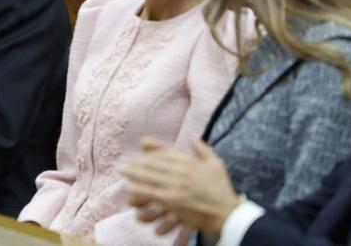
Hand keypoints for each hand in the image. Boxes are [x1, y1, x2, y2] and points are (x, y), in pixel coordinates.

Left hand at [120, 137, 240, 238]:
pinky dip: (140, 189)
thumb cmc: (222, 190)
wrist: (228, 214)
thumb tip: (192, 136)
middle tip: (124, 163)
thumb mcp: (215, 164)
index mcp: (189, 162)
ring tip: (122, 171)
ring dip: (133, 173)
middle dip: (137, 163)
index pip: (165, 153)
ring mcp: (176, 187)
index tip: (139, 151)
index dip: (150, 152)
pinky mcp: (174, 202)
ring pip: (150, 176)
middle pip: (153, 163)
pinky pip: (152, 193)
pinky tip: (130, 187)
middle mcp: (181, 172)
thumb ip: (202, 149)